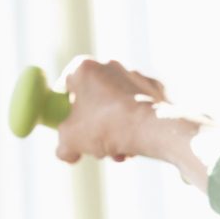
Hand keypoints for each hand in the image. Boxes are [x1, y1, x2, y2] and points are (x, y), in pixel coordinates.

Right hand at [53, 56, 187, 164]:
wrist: (153, 127)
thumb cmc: (105, 127)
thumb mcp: (70, 141)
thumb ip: (62, 146)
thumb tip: (66, 153)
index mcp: (84, 68)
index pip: (65, 85)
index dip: (63, 109)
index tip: (67, 126)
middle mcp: (110, 65)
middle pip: (93, 99)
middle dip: (92, 126)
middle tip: (94, 145)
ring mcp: (136, 75)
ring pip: (116, 107)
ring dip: (113, 131)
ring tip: (117, 152)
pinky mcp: (157, 88)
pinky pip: (138, 109)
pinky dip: (135, 125)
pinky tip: (135, 145)